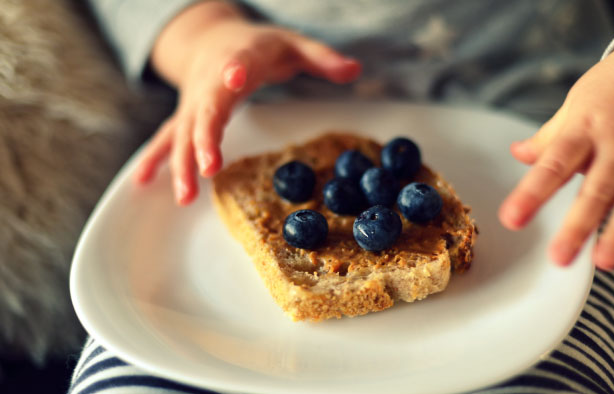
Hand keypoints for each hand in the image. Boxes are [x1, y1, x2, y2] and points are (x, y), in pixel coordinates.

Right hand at [134, 1, 360, 204]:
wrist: (211, 37)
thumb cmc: (257, 45)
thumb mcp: (293, 43)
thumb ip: (322, 57)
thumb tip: (355, 70)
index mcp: (239, 57)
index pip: (235, 61)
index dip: (234, 70)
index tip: (234, 75)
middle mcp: (210, 82)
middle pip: (204, 109)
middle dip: (204, 138)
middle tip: (208, 167)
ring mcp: (193, 102)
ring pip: (181, 131)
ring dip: (180, 162)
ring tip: (185, 195)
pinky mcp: (184, 117)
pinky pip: (166, 137)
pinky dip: (155, 158)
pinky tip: (143, 182)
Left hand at [499, 34, 613, 269]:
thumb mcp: (576, 103)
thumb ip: (549, 136)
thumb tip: (517, 154)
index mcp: (585, 126)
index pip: (553, 165)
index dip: (531, 194)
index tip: (512, 219)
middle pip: (596, 190)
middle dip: (577, 227)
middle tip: (559, 257)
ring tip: (604, 261)